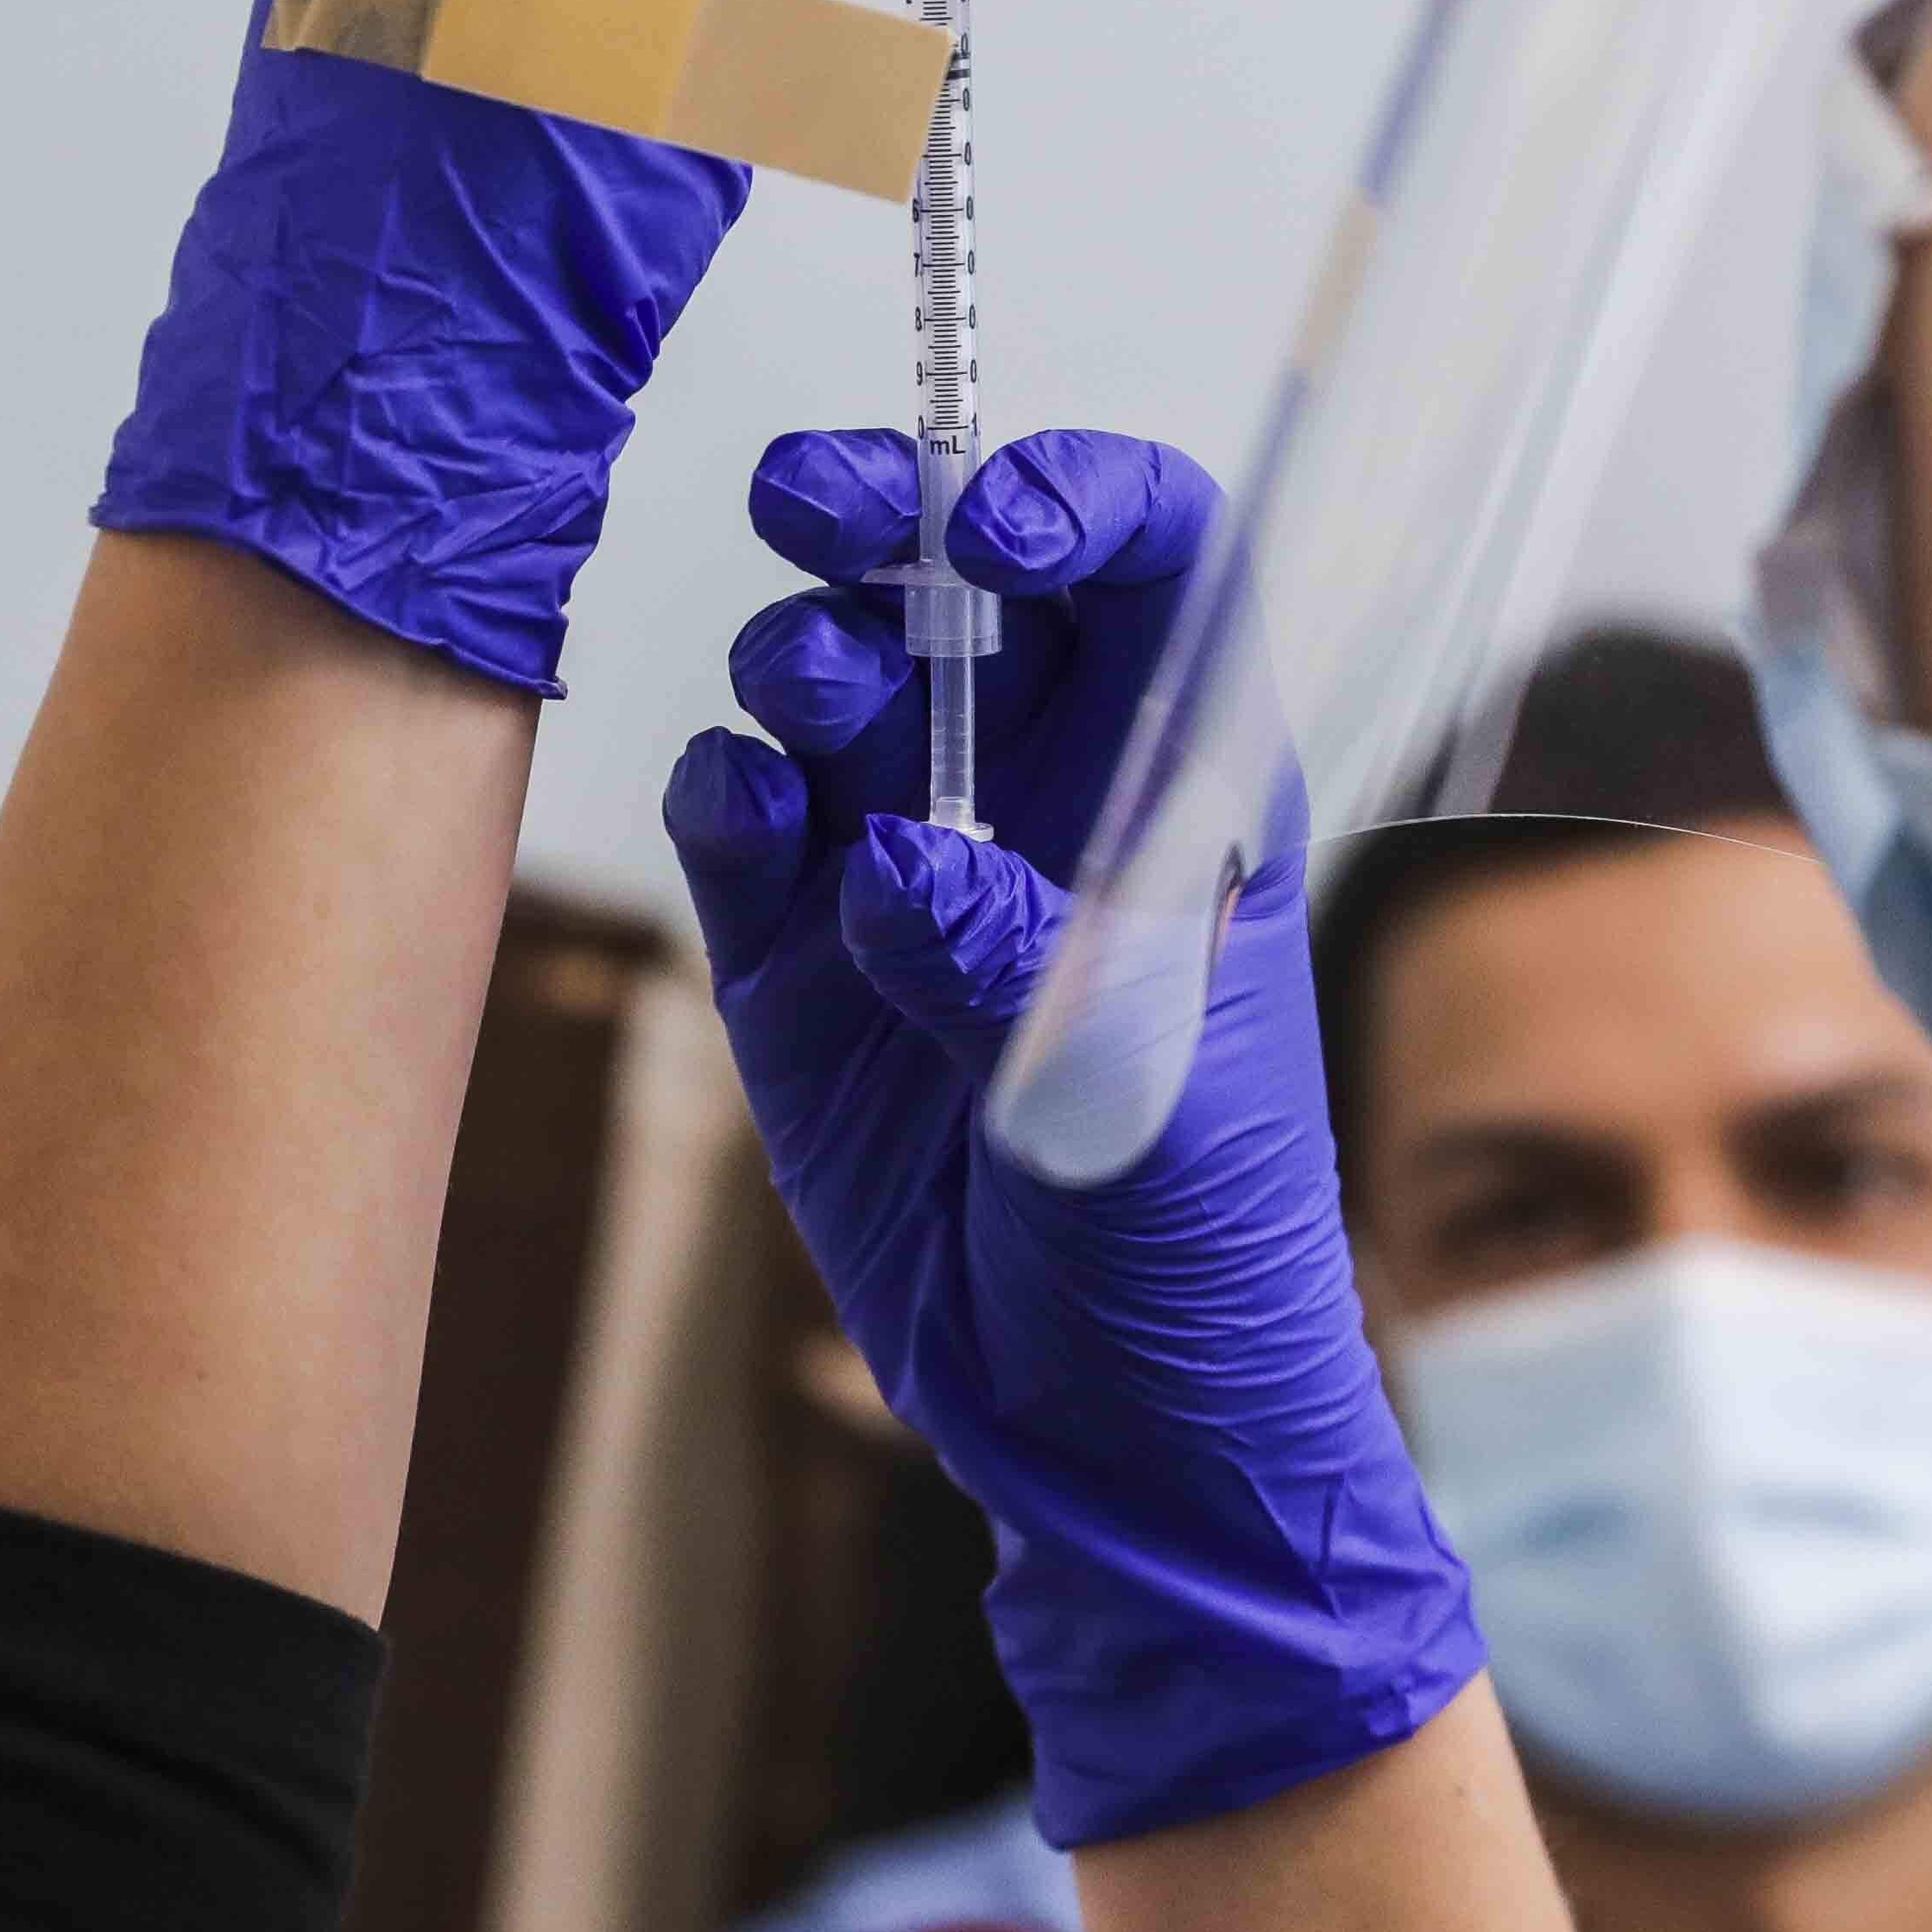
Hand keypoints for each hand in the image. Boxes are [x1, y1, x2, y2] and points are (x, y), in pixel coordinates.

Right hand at [665, 428, 1480, 1844]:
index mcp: (1186, 791)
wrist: (1114, 1432)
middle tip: (810, 499)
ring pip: (838, 682)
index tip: (996, 520)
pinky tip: (753, 820)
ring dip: (809, 657)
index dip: (1082, 500)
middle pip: (960, 581)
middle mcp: (1046, 798)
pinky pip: (747, 824)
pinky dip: (729, 794)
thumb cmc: (1202, 1259)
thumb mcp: (1153, 1109)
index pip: (1157, 568)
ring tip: (819, 711)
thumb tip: (903, 868)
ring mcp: (912, 871)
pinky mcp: (801, 966)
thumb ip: (1033, 975)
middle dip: (882, 510)